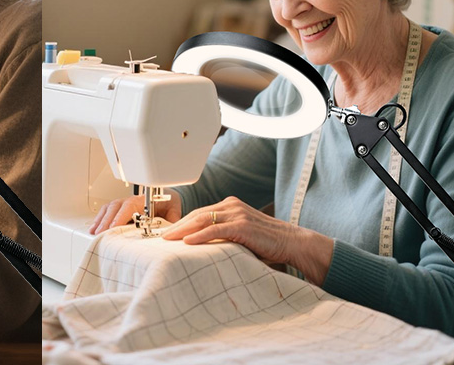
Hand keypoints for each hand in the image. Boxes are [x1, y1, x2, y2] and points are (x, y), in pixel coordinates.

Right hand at [88, 192, 182, 234]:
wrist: (168, 197)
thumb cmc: (168, 204)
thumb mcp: (174, 211)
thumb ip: (172, 220)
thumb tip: (170, 231)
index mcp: (143, 199)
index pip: (128, 206)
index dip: (120, 217)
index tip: (114, 227)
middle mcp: (131, 200)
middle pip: (114, 207)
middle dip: (106, 221)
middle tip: (100, 234)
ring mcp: (123, 203)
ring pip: (108, 208)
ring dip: (101, 220)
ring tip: (94, 232)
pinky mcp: (119, 208)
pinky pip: (106, 211)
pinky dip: (99, 219)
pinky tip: (94, 228)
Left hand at [162, 196, 333, 284]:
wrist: (292, 242)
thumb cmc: (267, 242)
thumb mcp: (241, 235)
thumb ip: (223, 236)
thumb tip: (202, 249)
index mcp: (230, 206)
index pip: (200, 213)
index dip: (182, 222)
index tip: (168, 233)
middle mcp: (231, 206)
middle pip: (197, 214)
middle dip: (177, 225)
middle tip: (161, 237)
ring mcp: (237, 214)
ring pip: (202, 220)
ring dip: (182, 230)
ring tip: (168, 240)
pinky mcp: (242, 225)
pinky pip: (215, 230)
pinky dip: (199, 235)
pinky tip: (187, 242)